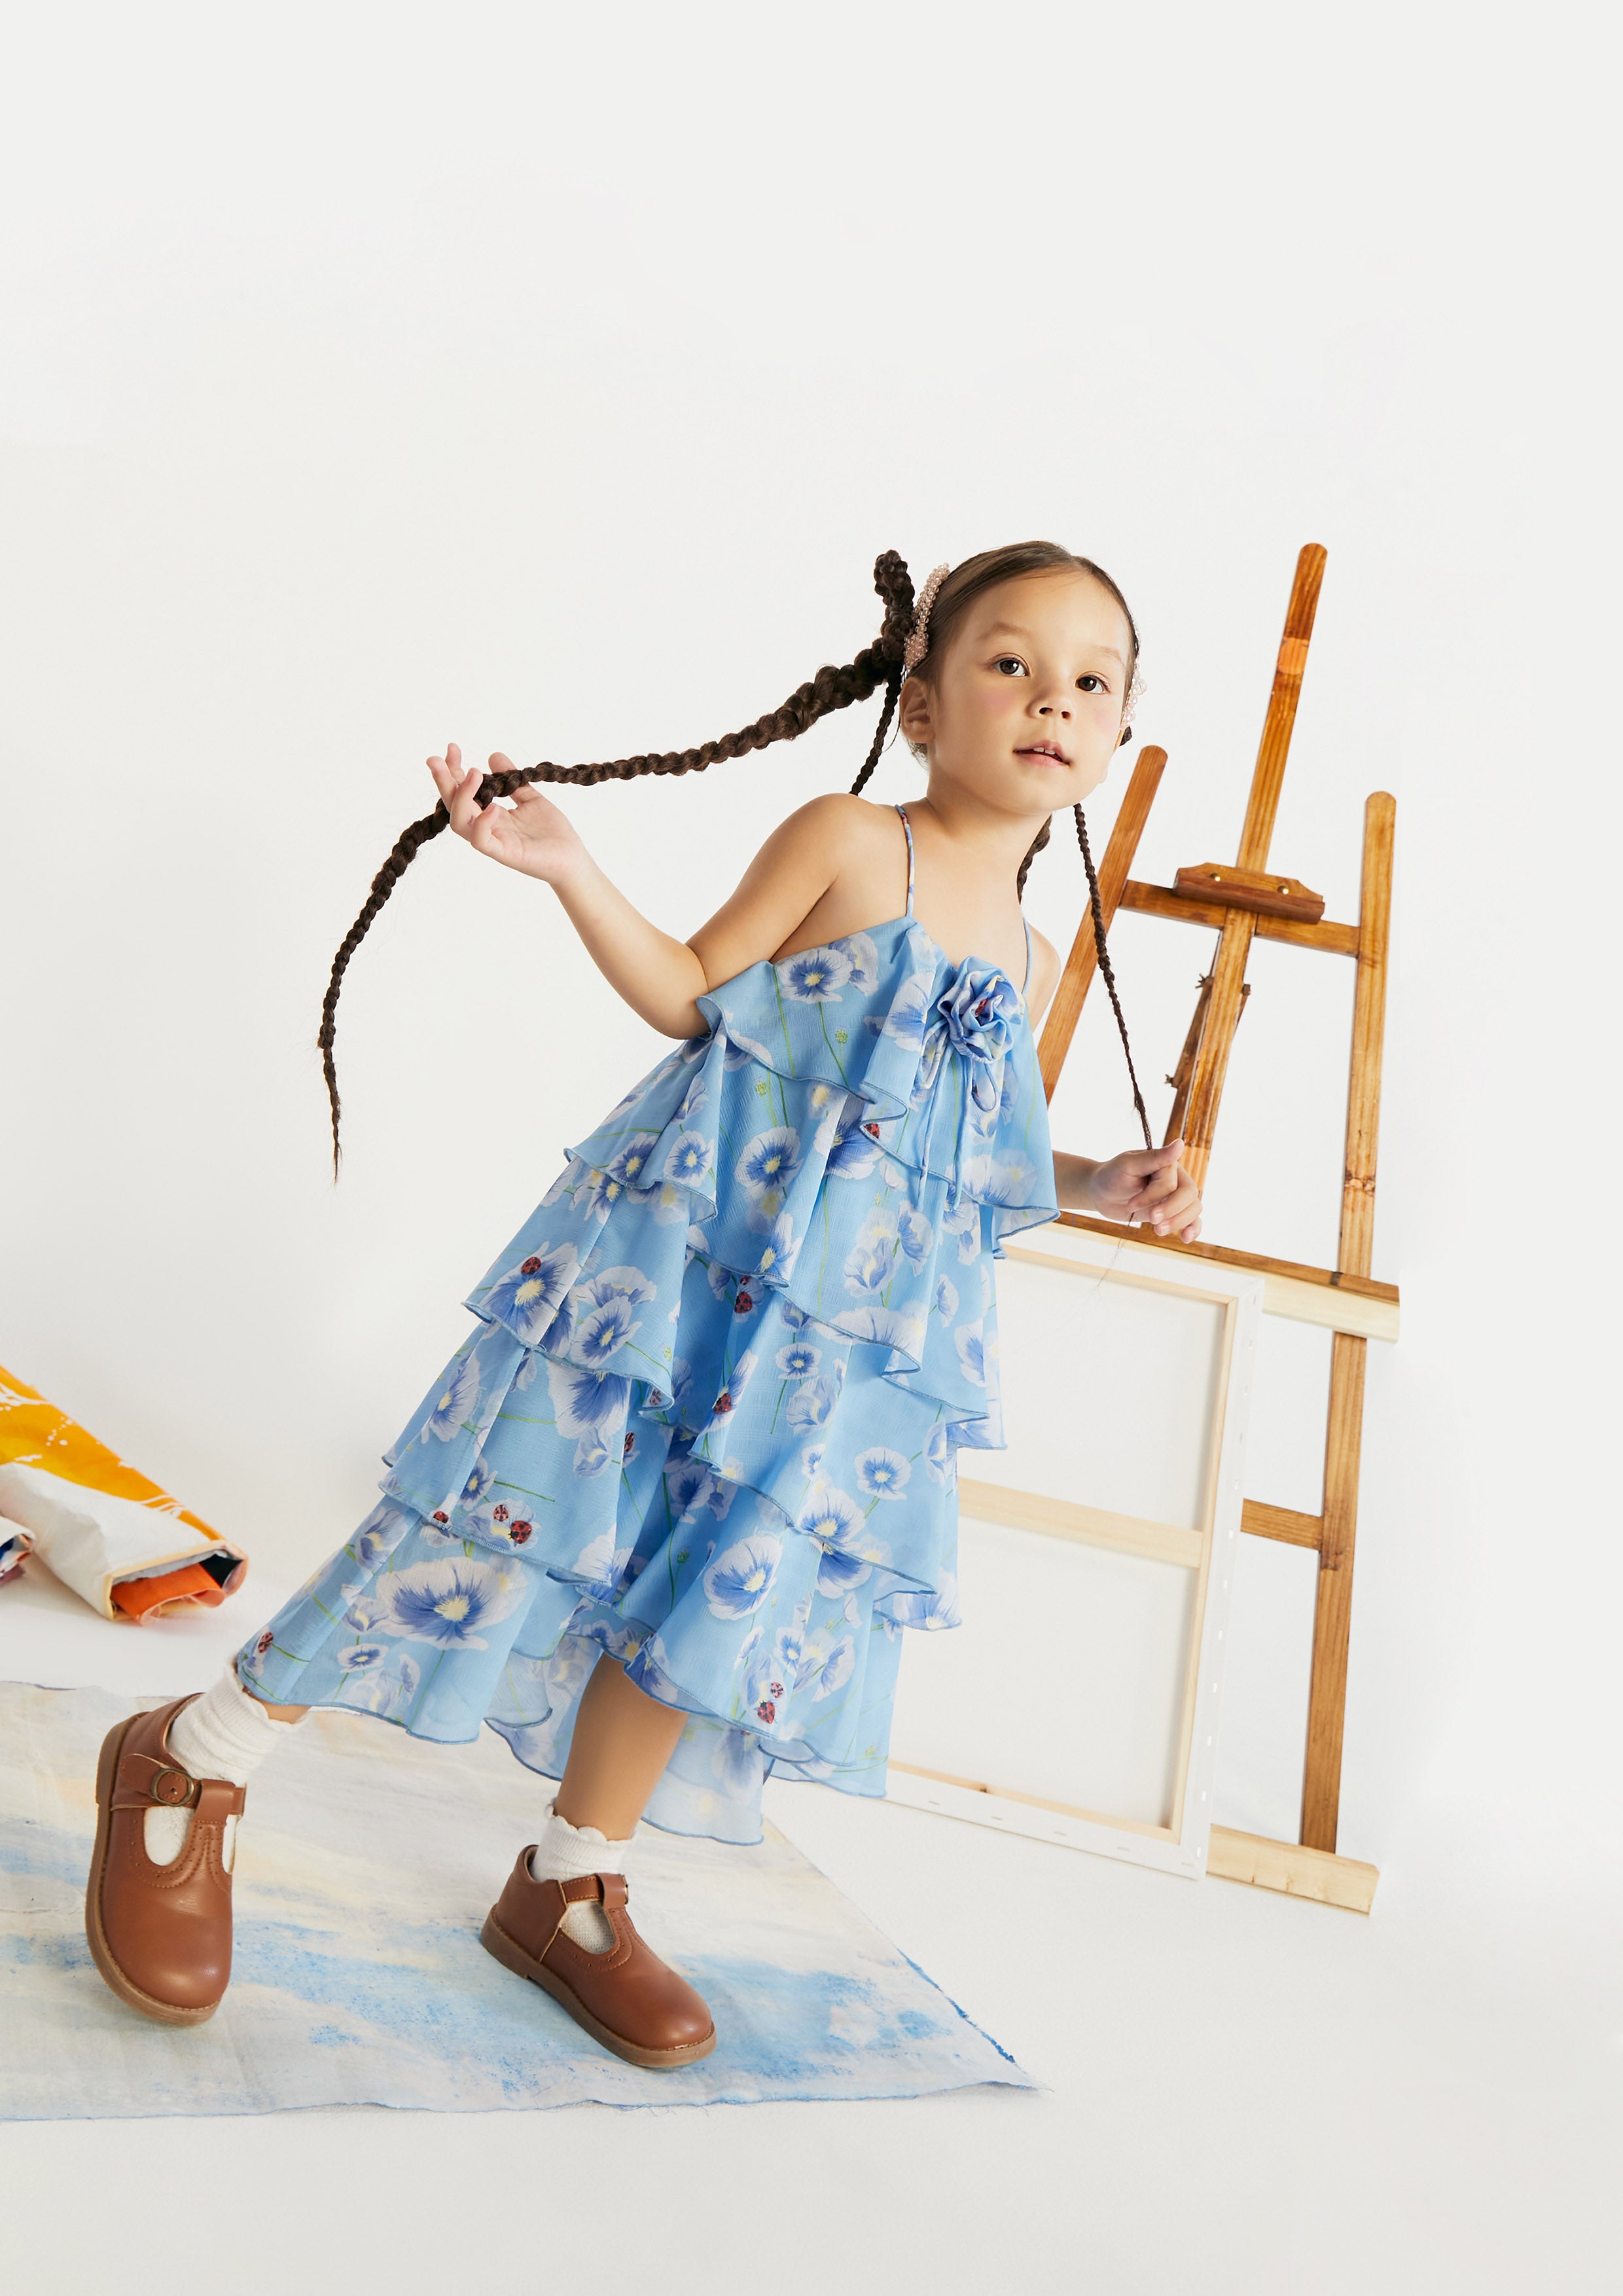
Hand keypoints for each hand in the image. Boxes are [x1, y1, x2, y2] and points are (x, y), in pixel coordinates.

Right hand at [426, 745, 586, 886]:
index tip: (452, 748)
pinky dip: (483, 823)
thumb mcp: (531, 797)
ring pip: (461, 823)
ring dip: (461, 797)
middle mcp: (486, 827)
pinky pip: (482, 842)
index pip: (463, 791)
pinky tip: (493, 806)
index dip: (454, 770)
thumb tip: (493, 755)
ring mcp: (494, 841)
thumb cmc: (552, 832)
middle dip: (444, 781)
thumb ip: (512, 779)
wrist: (572, 859)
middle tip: (436, 759)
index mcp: (490, 813)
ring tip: (473, 773)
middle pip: (454, 806)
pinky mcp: (505, 854)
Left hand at [1087, 1137, 1202, 1241]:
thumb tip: (1180, 1143)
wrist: (1101, 1193)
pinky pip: (1192, 1219)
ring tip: (1158, 1231)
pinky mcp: (1172, 1212)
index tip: (1131, 1204)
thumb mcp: (1128, 1165)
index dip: (1154, 1196)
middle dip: (1171, 1210)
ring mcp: (1175, 1196)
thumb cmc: (1112, 1175)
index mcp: (1167, 1164)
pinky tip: (1185, 1237)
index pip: (1172, 1183)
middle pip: (1189, 1195)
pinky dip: (1193, 1228)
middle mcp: (1176, 1178)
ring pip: (1194, 1208)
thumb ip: (1155, 1157)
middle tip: (1151, 1220)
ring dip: (1179, 1222)